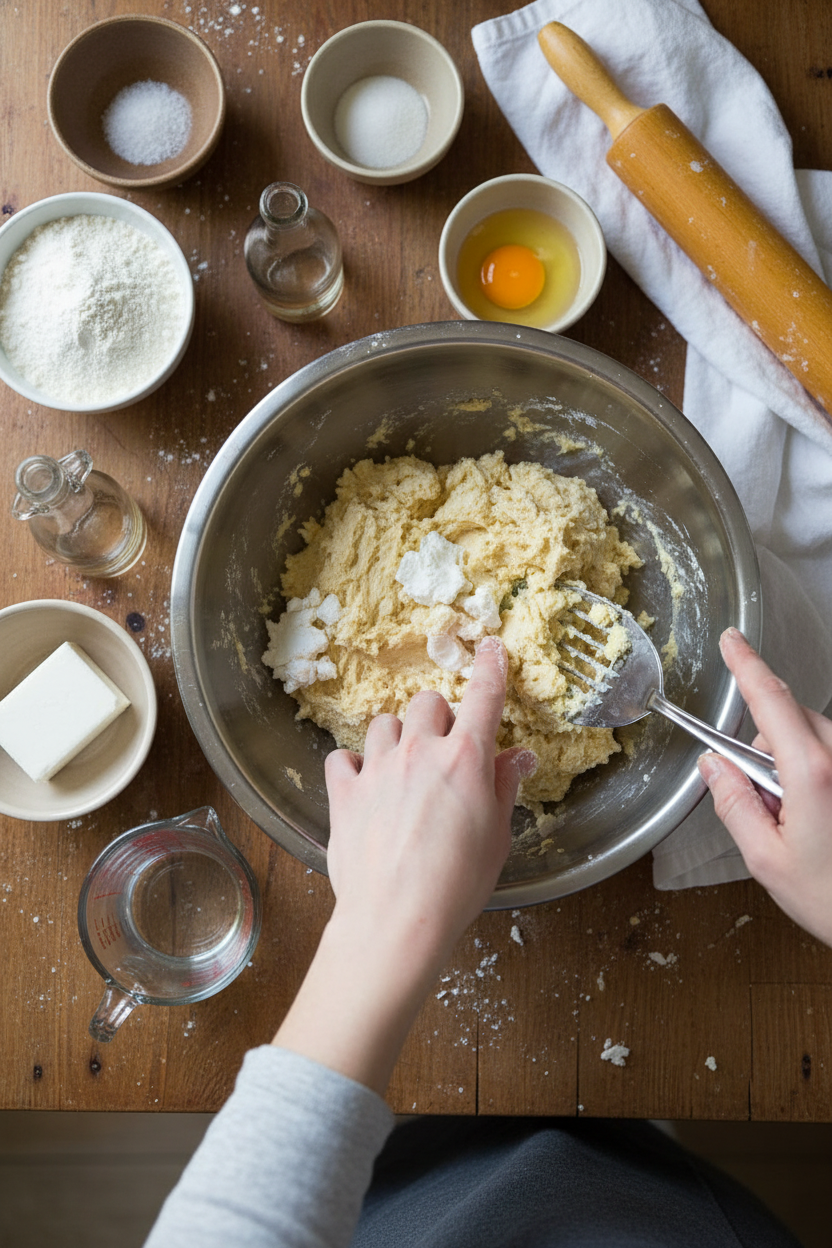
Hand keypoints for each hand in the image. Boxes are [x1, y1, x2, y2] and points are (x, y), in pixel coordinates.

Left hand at [273, 637, 535, 1091]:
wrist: (396, 919)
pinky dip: (353, 767)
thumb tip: (517, 757)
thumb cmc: (457, 885)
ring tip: (402, 769)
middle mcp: (420, 751)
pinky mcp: (344, 791)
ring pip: (384, 724)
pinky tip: (363, 786)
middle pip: (427, 703)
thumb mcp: (496, 837)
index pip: (484, 696)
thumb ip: (503, 788)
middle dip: (438, 718)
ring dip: (396, 738)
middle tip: (443, 750)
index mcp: (466, 758)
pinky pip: (342, 758)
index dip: (491, 667)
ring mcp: (378, 768)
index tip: (491, 648)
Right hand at [698, 628, 831, 945]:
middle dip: (765, 749)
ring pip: (811, 739)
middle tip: (766, 808)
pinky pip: (828, 757)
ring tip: (801, 825)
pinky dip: (814, 777)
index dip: (747, 664)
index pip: (771, 699)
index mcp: (813, 771)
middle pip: (789, 721)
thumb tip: (714, 765)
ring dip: (793, 766)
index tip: (732, 639)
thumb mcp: (766, 859)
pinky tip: (821, 823)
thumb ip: (732, 803)